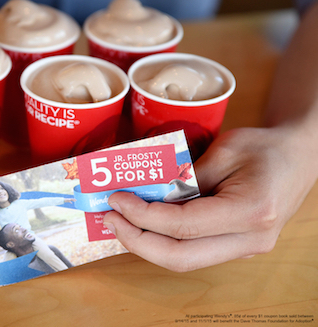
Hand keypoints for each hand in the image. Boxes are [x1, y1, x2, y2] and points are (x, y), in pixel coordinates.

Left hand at [103, 127, 315, 271]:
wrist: (300, 157)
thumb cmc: (265, 147)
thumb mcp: (224, 150)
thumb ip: (187, 177)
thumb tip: (147, 194)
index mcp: (250, 211)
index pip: (183, 226)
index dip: (143, 215)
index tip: (116, 200)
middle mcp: (250, 239)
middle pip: (180, 257)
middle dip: (137, 241)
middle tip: (109, 219)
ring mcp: (246, 248)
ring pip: (185, 260)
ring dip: (147, 243)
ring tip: (120, 221)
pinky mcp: (236, 246)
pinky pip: (193, 250)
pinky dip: (163, 240)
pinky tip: (144, 224)